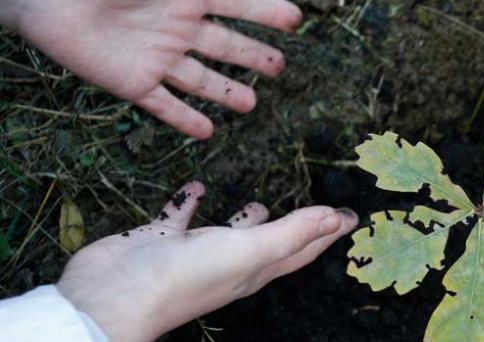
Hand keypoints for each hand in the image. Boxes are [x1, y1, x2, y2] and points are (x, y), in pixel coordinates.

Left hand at [2, 0, 301, 137]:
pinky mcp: (134, 82)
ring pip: (202, 80)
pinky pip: (166, 105)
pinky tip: (206, 132)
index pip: (238, 4)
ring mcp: (157, 57)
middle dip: (253, 56)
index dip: (267, 12)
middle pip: (225, 46)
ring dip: (227, 93)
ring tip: (252, 104)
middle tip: (279, 67)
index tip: (295, 20)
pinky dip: (185, 120)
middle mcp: (176, 28)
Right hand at [57, 182, 356, 341]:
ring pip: (229, 234)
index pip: (302, 250)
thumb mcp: (250, 250)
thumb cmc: (187, 276)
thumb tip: (339, 218)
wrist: (116, 297)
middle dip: (296, 229)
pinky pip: (181, 218)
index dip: (329, 233)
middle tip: (315, 211)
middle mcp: (230, 264)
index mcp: (256, 270)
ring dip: (246, 220)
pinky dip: (190, 203)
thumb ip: (292, 232)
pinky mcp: (161, 241)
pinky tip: (196, 187)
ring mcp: (194, 255)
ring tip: (261, 202)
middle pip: (273, 244)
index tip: (353, 217)